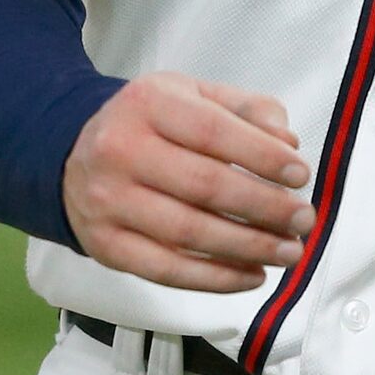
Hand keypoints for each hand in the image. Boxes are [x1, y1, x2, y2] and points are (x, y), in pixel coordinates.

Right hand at [62, 71, 314, 291]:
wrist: (70, 156)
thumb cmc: (151, 123)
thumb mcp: (195, 95)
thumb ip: (247, 109)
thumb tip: (288, 144)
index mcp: (149, 103)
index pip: (214, 132)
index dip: (262, 157)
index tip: (301, 175)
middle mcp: (121, 150)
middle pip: (204, 186)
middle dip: (265, 208)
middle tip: (304, 220)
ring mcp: (108, 202)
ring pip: (188, 233)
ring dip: (248, 248)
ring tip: (289, 252)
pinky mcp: (104, 246)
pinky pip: (166, 270)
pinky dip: (215, 279)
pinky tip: (252, 276)